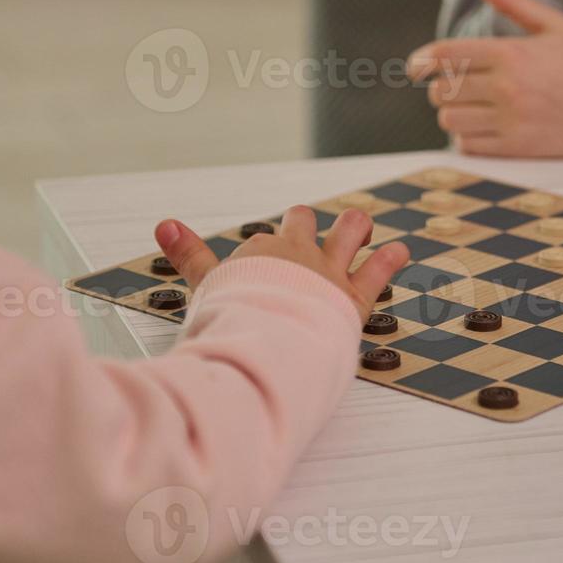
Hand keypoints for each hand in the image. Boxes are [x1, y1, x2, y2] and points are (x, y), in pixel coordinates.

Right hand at [154, 206, 408, 319]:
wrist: (267, 340)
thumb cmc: (233, 318)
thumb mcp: (204, 284)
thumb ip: (187, 255)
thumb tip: (162, 223)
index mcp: (261, 253)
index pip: (266, 240)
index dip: (266, 248)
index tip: (266, 252)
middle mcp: (297, 254)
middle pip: (304, 222)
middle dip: (306, 224)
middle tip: (309, 227)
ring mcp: (329, 272)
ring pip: (350, 231)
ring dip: (356, 227)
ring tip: (362, 225)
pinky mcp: (355, 295)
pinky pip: (380, 269)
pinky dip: (391, 258)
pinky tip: (400, 251)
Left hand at [409, 0, 562, 156]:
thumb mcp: (554, 24)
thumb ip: (511, 2)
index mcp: (512, 53)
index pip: (446, 56)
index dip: (421, 61)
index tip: (414, 67)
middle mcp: (508, 88)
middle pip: (442, 90)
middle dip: (441, 86)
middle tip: (455, 84)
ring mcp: (513, 121)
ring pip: (450, 119)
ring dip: (452, 112)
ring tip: (470, 105)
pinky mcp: (519, 149)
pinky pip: (468, 145)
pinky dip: (466, 136)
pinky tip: (481, 125)